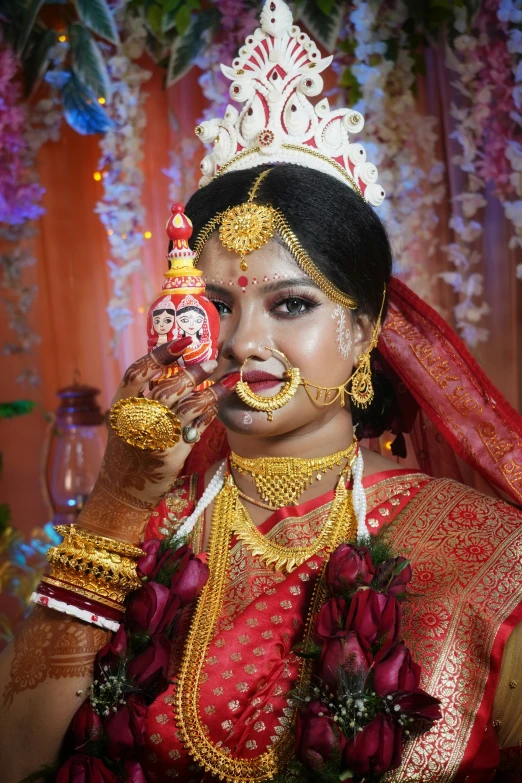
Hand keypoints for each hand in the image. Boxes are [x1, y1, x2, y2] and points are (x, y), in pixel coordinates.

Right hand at [77, 337, 237, 543]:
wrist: (124, 488)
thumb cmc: (129, 446)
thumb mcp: (126, 417)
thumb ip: (143, 395)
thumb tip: (174, 365)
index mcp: (120, 405)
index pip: (138, 371)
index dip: (161, 354)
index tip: (183, 342)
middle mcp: (134, 419)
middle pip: (167, 388)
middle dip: (193, 373)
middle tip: (212, 362)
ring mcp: (153, 437)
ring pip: (187, 407)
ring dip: (211, 391)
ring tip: (227, 381)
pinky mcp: (170, 453)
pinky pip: (196, 428)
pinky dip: (209, 414)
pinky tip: (218, 405)